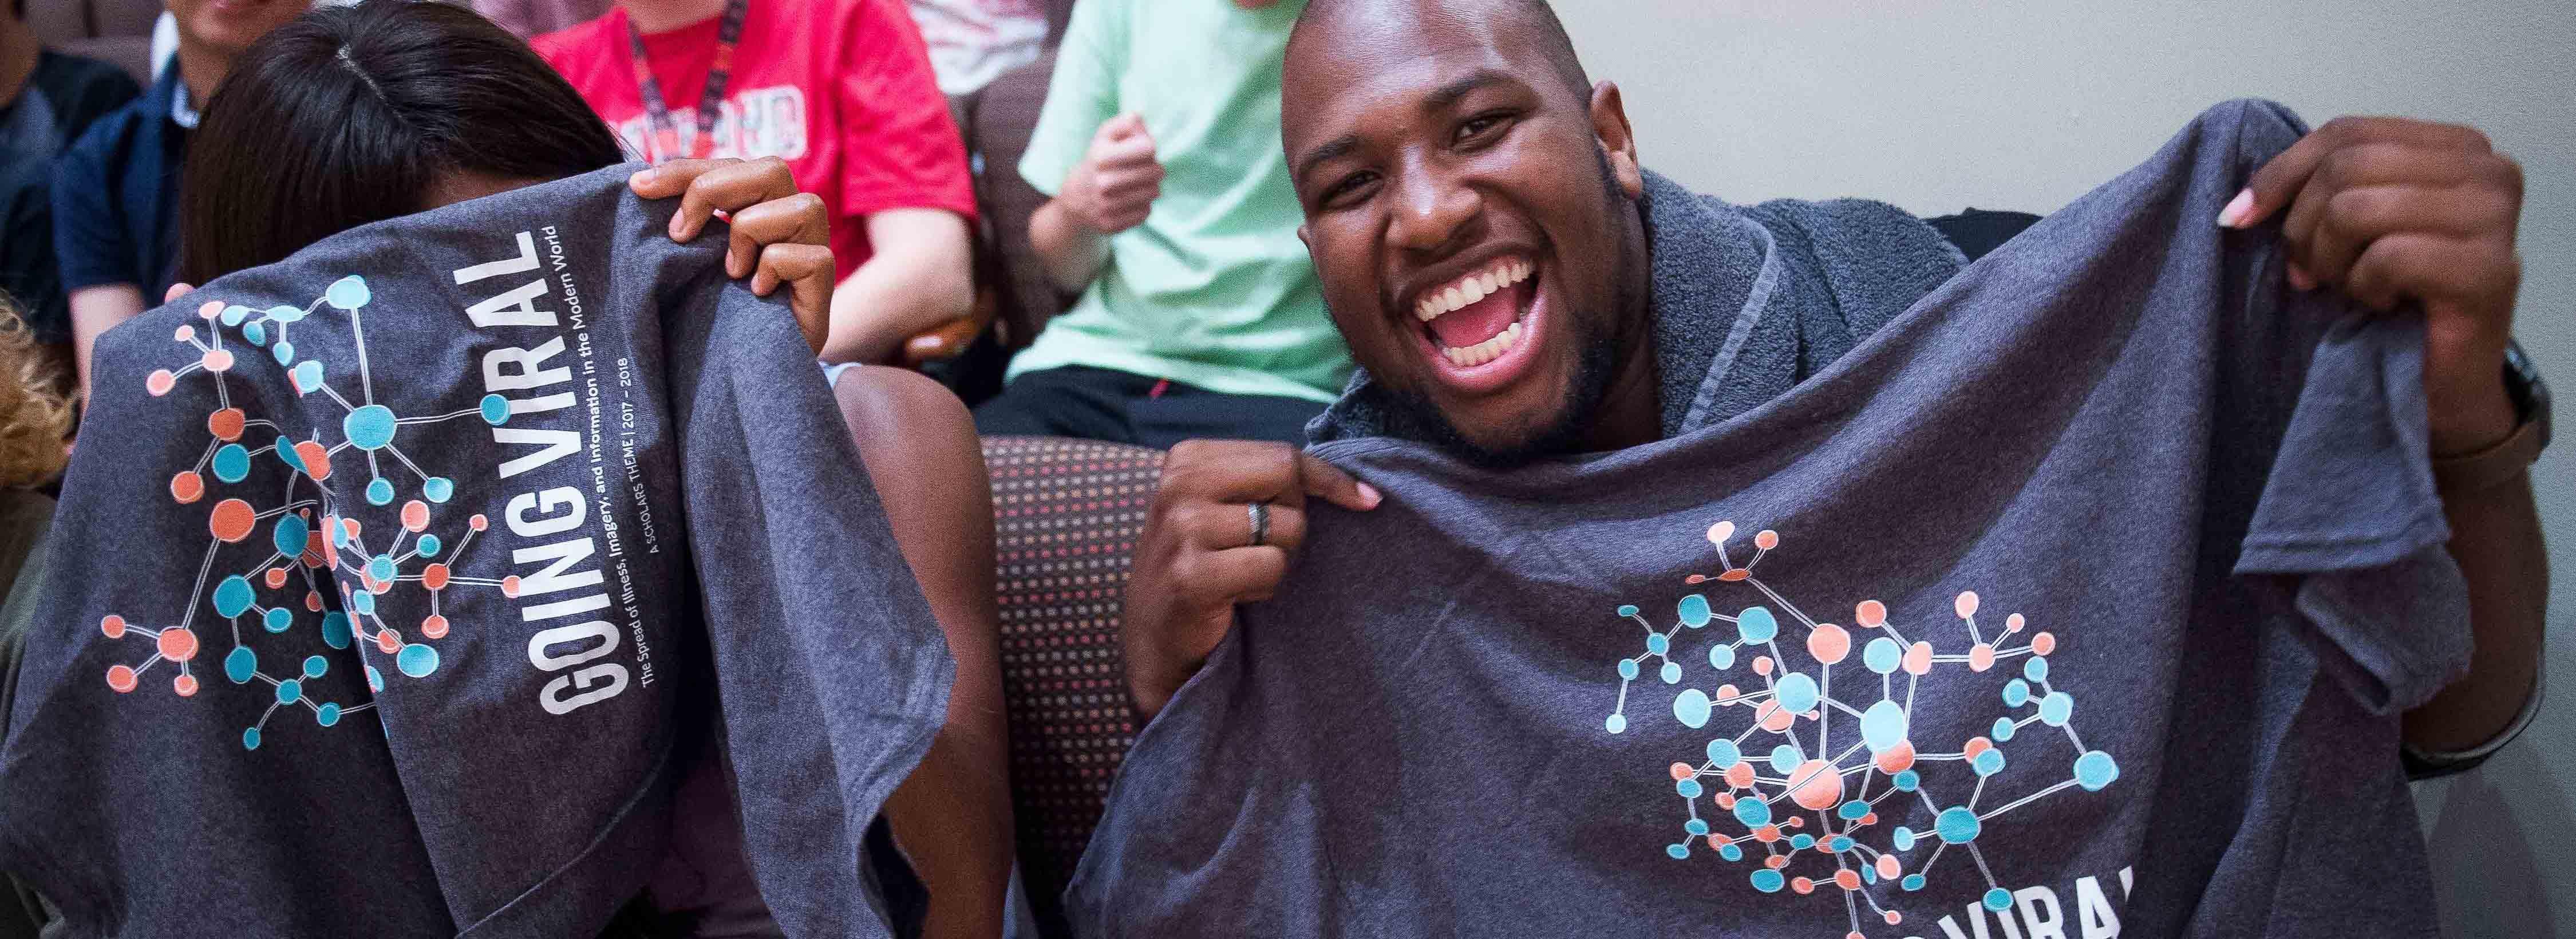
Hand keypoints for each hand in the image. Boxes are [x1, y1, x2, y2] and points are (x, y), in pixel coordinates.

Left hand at [630, 157, 835, 355]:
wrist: (747, 370)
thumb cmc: (717, 313)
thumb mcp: (693, 259)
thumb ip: (683, 222)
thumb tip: (640, 185)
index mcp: (759, 206)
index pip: (729, 166)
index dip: (684, 170)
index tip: (637, 188)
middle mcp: (791, 221)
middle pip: (772, 169)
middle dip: (715, 190)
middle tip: (680, 233)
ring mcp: (813, 249)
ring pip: (802, 207)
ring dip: (751, 232)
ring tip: (729, 270)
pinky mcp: (824, 284)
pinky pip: (808, 258)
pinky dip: (774, 269)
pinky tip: (755, 293)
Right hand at [1059, 113, 1162, 234]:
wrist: (1075, 198)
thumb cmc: (1099, 160)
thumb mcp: (1106, 135)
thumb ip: (1127, 123)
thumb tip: (1142, 122)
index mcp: (1101, 156)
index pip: (1148, 148)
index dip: (1149, 147)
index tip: (1142, 150)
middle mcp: (1103, 183)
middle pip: (1155, 171)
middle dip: (1154, 168)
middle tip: (1145, 168)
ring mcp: (1106, 206)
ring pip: (1153, 192)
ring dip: (1150, 186)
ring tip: (1137, 183)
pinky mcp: (1111, 225)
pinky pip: (1145, 212)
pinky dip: (1142, 205)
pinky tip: (1130, 200)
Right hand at [1121, 440, 1380, 718]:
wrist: (1154, 638)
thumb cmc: (1204, 565)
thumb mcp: (1224, 507)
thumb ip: (1268, 483)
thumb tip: (1364, 490)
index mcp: (1188, 459)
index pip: (1281, 454)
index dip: (1328, 479)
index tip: (1367, 499)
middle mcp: (1179, 486)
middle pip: (1287, 480)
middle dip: (1294, 518)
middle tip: (1262, 546)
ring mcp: (1183, 529)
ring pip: (1286, 528)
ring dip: (1278, 558)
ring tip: (1240, 572)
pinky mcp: (1193, 575)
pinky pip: (1271, 567)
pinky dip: (1265, 587)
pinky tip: (1234, 595)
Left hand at [2222, 116, 2523, 452]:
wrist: (2441, 383)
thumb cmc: (2395, 299)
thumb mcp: (2351, 228)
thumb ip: (2320, 190)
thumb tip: (2238, 206)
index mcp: (2458, 147)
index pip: (2347, 132)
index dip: (2281, 174)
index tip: (2239, 218)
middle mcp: (2489, 171)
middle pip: (2347, 166)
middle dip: (2304, 226)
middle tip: (2309, 274)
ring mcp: (2495, 219)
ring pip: (2358, 208)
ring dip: (2332, 260)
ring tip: (2350, 288)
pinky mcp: (2489, 271)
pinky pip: (2388, 256)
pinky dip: (2365, 287)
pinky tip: (2383, 305)